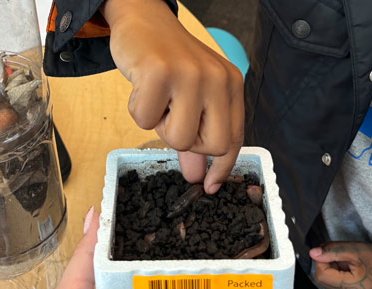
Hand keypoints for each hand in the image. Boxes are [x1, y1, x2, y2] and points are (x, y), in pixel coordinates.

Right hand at [101, 0, 244, 194]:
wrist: (142, 19)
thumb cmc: (168, 61)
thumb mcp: (191, 95)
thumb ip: (196, 134)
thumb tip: (196, 176)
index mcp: (230, 85)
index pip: (234, 138)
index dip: (222, 167)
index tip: (208, 186)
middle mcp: (217, 79)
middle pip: (211, 145)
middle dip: (187, 143)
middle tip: (172, 119)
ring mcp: (190, 75)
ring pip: (177, 138)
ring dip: (158, 126)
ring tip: (157, 99)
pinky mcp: (160, 73)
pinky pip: (145, 121)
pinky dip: (137, 110)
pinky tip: (141, 88)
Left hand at [309, 242, 371, 288]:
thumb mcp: (358, 250)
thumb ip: (333, 251)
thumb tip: (313, 254)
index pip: (321, 275)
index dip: (323, 261)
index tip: (333, 254)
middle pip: (325, 284)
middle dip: (331, 269)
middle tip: (348, 262)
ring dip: (336, 278)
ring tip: (354, 272)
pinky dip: (342, 287)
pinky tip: (356, 281)